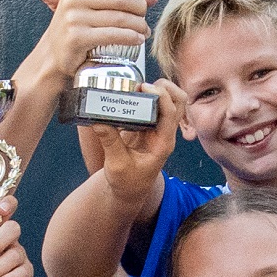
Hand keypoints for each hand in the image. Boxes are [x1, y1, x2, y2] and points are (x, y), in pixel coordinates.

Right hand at [90, 81, 186, 206]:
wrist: (129, 191)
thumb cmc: (127, 182)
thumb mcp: (116, 165)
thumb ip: (110, 142)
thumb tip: (98, 121)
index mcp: (163, 143)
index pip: (170, 113)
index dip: (159, 96)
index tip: (142, 88)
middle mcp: (165, 133)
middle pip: (178, 101)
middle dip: (165, 87)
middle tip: (142, 86)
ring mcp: (159, 128)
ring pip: (171, 100)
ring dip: (158, 89)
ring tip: (137, 88)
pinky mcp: (149, 126)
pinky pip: (155, 105)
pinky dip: (147, 96)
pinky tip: (131, 95)